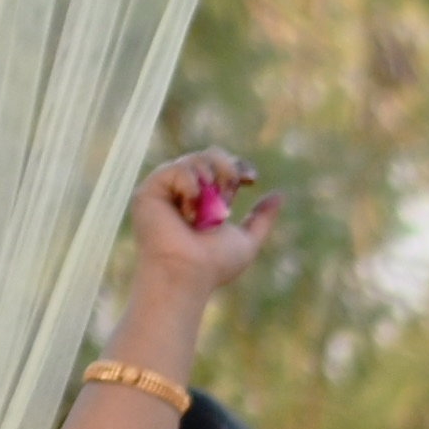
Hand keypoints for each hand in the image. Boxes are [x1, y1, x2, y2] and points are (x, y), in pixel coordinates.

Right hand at [103, 149, 276, 372]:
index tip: (251, 180)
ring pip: (194, 159)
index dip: (237, 165)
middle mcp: (184, 192)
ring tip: (205, 212)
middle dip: (227, 170)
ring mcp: (165, 191)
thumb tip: (279, 195)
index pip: (220, 165)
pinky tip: (187, 213)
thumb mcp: (246, 241)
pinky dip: (190, 187)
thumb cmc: (213, 265)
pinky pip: (175, 169)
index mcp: (204, 200)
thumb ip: (261, 219)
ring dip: (209, 183)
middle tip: (228, 196)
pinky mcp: (149, 191)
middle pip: (209, 155)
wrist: (187, 273)